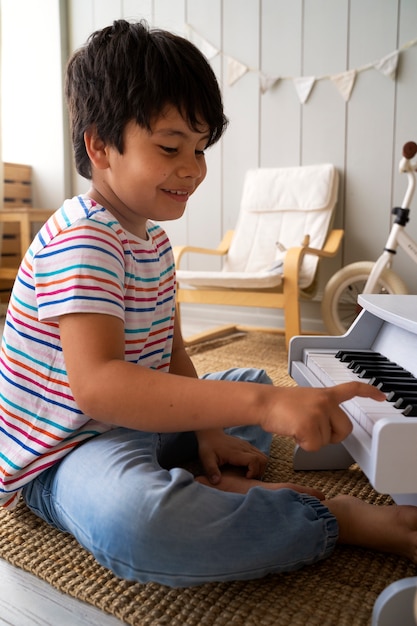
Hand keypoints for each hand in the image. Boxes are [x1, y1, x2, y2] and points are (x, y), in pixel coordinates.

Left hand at [196, 429, 267, 484]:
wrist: (210, 434)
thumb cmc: (208, 447)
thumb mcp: (206, 459)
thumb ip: (211, 470)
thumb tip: (216, 482)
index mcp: (236, 452)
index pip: (254, 460)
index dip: (254, 471)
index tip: (246, 477)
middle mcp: (244, 448)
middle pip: (262, 459)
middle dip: (259, 471)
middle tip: (250, 478)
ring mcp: (247, 446)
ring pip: (263, 456)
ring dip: (260, 467)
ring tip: (250, 474)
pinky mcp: (247, 446)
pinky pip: (259, 454)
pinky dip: (258, 463)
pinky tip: (248, 468)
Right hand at [261, 381, 384, 451]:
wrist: (263, 403)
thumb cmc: (280, 405)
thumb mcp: (306, 400)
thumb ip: (322, 410)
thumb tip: (330, 430)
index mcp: (325, 394)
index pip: (352, 389)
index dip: (370, 392)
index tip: (382, 396)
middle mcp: (325, 402)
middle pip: (345, 429)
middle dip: (333, 436)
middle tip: (314, 431)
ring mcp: (318, 413)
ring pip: (327, 441)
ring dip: (312, 439)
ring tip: (296, 425)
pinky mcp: (308, 426)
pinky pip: (314, 447)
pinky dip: (303, 445)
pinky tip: (293, 431)